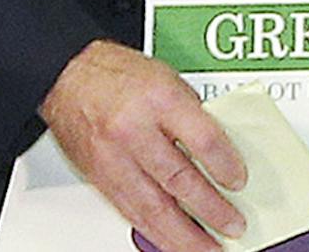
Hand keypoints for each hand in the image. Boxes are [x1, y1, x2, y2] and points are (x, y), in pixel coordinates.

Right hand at [41, 40, 247, 251]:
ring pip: (154, 208)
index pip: (202, 138)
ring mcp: (114, 158)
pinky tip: (173, 242)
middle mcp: (134, 130)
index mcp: (158, 98)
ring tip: (208, 249)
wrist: (68, 76)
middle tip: (234, 225)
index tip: (240, 181)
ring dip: (185, 236)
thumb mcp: (168, 78)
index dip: (225, 165)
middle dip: (211, 210)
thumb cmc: (118, 74)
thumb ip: (194, 115)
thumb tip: (221, 151)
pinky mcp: (100, 179)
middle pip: (179, 180)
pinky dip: (156, 233)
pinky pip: (132, 213)